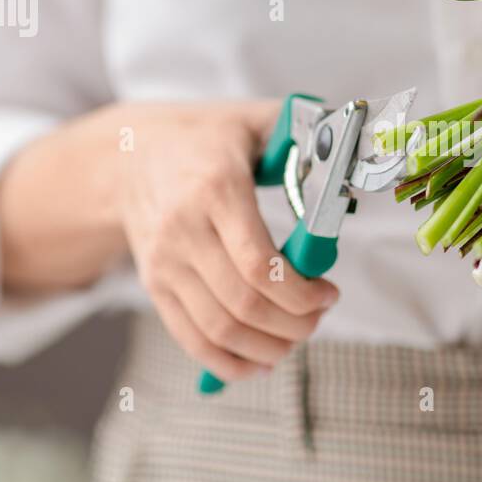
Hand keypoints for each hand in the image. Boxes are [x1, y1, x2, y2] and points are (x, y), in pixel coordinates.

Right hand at [116, 101, 339, 381]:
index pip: (259, 263)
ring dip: (268, 347)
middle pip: (243, 303)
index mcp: (216, 188)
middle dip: (294, 323)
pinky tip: (261, 362)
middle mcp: (184, 230)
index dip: (301, 292)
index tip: (329, 293)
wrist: (129, 155)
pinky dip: (228, 362)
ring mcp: (164, 262)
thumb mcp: (255, 119)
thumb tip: (352, 149)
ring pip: (219, 327)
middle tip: (319, 316)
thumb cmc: (206, 138)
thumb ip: (306, 134)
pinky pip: (190, 338)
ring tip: (296, 338)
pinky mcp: (154, 285)